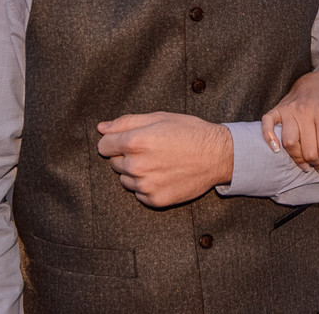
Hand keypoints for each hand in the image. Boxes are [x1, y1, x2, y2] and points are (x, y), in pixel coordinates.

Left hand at [97, 113, 232, 207]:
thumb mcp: (159, 117)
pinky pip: (139, 194)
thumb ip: (126, 122)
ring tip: (160, 162)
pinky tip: (164, 175)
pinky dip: (147, 186)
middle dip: (127, 156)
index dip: (115, 141)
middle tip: (152, 149)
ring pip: (125, 179)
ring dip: (136, 172)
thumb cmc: (189, 132)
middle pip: (114, 163)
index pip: (103, 146)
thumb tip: (101, 127)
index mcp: (135, 142)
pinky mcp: (155, 200)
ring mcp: (145, 186)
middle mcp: (136, 166)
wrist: (217, 155)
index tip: (129, 140)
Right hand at [261, 71, 318, 173]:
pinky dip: (269, 138)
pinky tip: (276, 150)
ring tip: (305, 165)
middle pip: (308, 150)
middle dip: (316, 164)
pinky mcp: (277, 110)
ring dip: (297, 159)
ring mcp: (289, 110)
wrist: (313, 80)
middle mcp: (305, 111)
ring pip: (289, 143)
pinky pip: (267, 125)